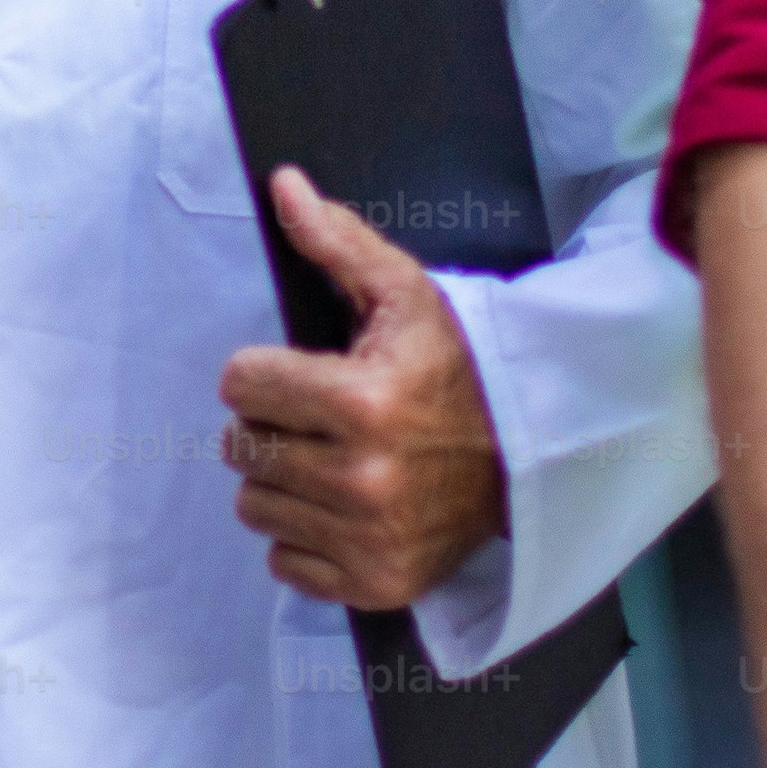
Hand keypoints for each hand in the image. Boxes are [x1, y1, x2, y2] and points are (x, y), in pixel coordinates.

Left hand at [215, 167, 506, 607]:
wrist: (527, 452)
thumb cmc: (457, 366)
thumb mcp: (403, 294)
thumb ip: (336, 243)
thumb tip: (282, 184)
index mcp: (362, 401)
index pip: (238, 385)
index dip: (264, 372)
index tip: (302, 373)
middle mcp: (362, 477)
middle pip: (240, 448)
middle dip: (271, 426)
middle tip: (322, 419)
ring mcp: (368, 538)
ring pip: (254, 507)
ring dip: (282, 482)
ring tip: (333, 460)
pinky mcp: (374, 583)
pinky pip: (284, 565)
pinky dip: (304, 538)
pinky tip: (344, 508)